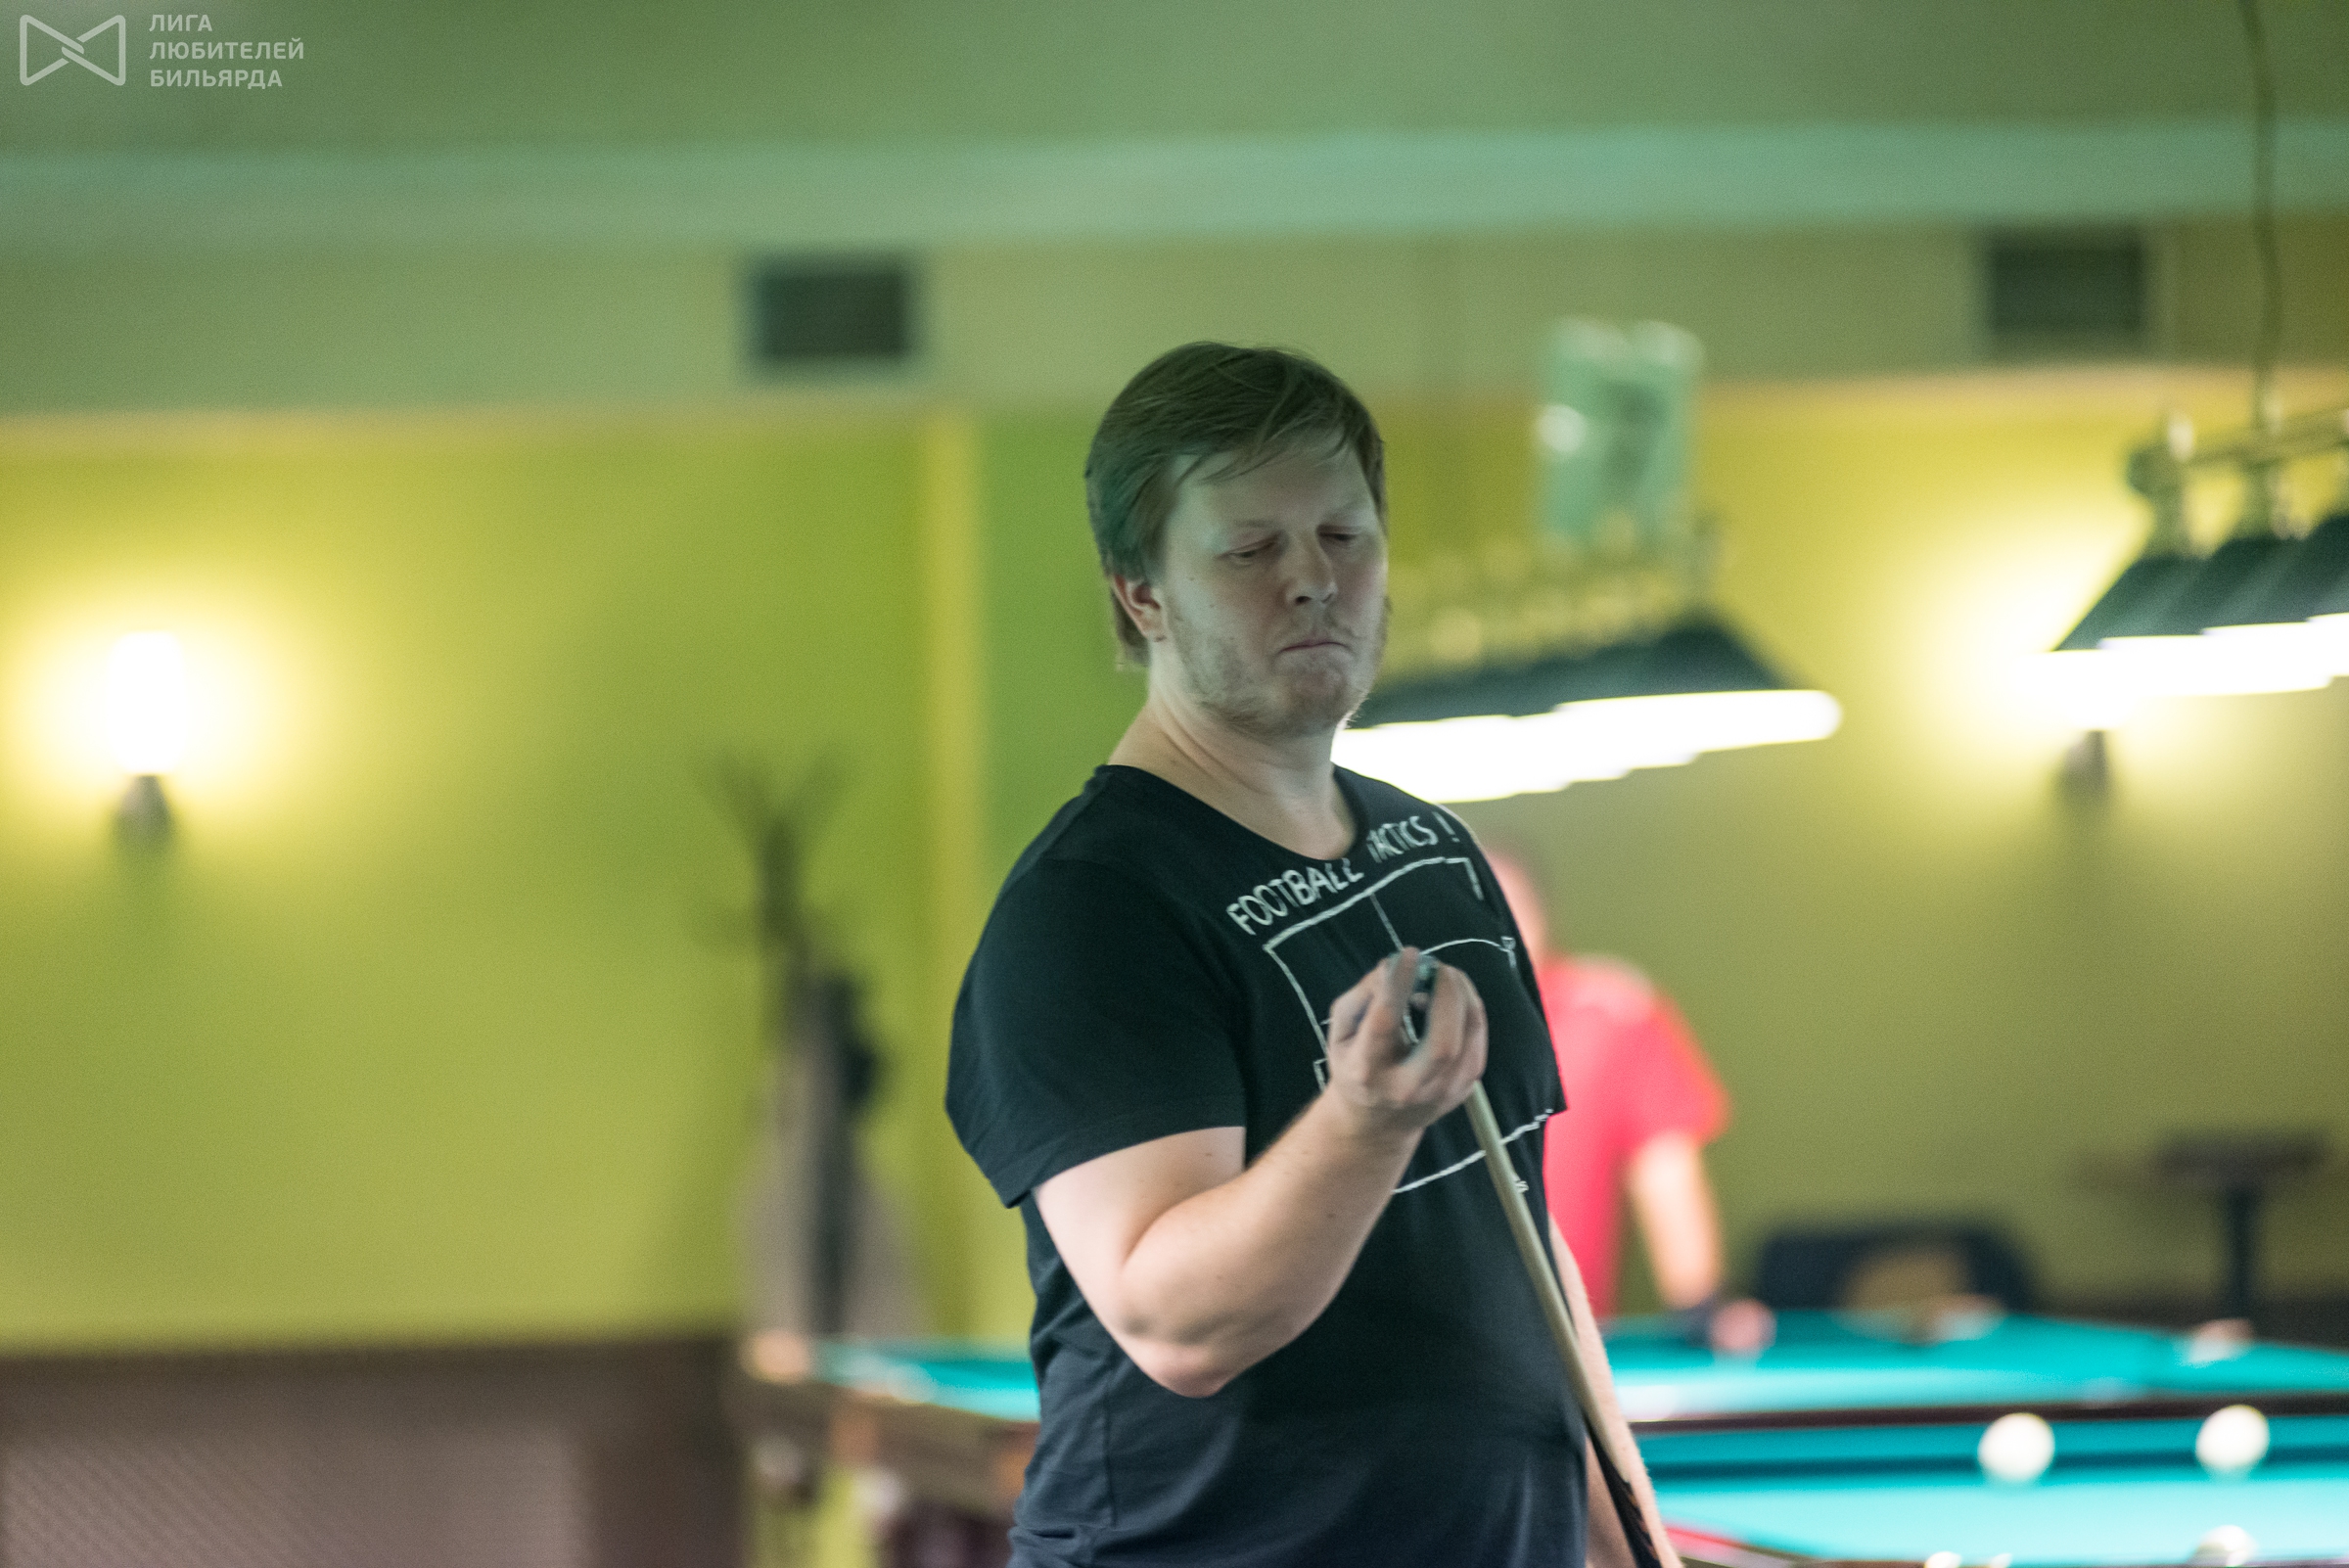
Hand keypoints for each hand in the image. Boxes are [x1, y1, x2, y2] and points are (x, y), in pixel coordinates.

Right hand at [1321, 947, 1485, 1140]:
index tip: (1410, 954)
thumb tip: (1394, 966)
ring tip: (1446, 978)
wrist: (1374, 1123)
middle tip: (1439, 966)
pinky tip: (1454, 999)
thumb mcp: (1341, 1031)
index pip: (1385, 1023)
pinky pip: (1478, 1044)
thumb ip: (1362, 996)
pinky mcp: (1463, 1091)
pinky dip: (1471, 1013)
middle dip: (1447, 996)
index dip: (1400, 984)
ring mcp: (1440, 1094)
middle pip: (1442, 1045)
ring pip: (1468, 1043)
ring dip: (1463, 999)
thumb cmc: (1354, 1065)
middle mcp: (1406, 1089)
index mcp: (1366, 1071)